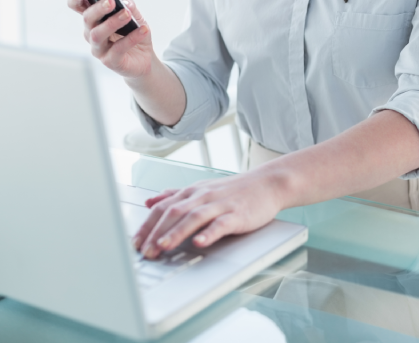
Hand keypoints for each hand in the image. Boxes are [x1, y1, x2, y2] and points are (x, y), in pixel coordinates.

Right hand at [67, 0, 153, 77]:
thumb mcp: (136, 16)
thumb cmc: (134, 33)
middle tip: (111, 1)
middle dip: (98, 8)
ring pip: (97, 35)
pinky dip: (131, 38)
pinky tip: (143, 29)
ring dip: (112, 23)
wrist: (144, 58)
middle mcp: (91, 33)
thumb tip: (124, 2)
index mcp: (94, 18)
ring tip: (127, 14)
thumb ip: (129, 6)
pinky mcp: (110, 61)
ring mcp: (98, 48)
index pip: (77, 5)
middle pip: (87, 18)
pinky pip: (118, 49)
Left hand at [132, 168, 285, 258]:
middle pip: (174, 212)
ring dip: (177, 233)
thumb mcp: (201, 189)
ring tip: (163, 246)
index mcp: (192, 192)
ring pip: (194, 217)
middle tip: (145, 251)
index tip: (135, 243)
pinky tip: (200, 242)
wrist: (266, 183)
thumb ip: (174, 195)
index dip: (147, 225)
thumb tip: (150, 201)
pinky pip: (221, 224)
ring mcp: (220, 204)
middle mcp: (203, 196)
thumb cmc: (233, 190)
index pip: (163, 207)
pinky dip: (209, 232)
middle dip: (157, 232)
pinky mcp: (237, 214)